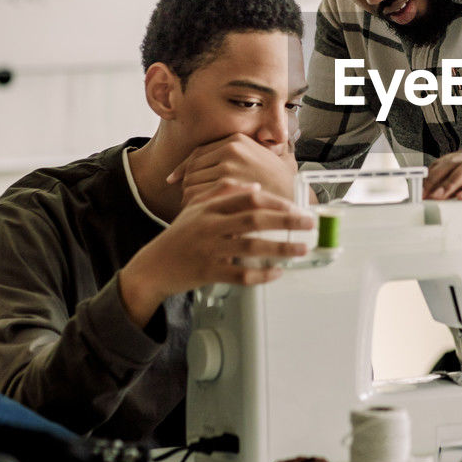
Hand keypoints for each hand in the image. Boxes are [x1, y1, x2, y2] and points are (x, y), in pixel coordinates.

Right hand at [119, 181, 313, 327]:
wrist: (152, 267)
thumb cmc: (178, 237)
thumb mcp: (196, 208)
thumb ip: (222, 193)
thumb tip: (255, 187)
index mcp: (209, 207)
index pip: (248, 198)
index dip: (275, 201)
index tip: (295, 206)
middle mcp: (209, 226)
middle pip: (254, 219)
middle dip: (286, 220)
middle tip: (309, 223)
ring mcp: (209, 250)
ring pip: (251, 247)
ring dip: (280, 248)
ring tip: (301, 248)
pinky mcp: (208, 272)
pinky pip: (240, 275)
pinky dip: (261, 275)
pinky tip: (277, 272)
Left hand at [167, 133, 297, 206]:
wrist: (293, 197)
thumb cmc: (276, 183)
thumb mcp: (257, 159)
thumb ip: (235, 156)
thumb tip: (211, 161)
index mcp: (236, 139)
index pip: (199, 153)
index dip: (183, 168)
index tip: (174, 179)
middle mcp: (231, 147)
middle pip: (193, 167)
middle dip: (186, 184)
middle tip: (185, 199)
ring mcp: (229, 164)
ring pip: (192, 180)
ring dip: (188, 195)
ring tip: (191, 207)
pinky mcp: (228, 182)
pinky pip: (198, 193)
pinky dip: (192, 204)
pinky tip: (195, 212)